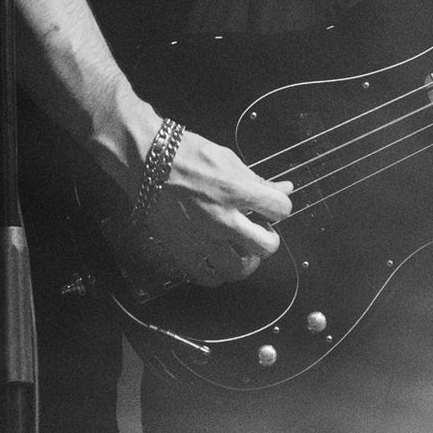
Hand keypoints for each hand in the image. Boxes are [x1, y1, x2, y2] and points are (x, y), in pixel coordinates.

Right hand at [139, 127, 293, 286]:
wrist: (148, 163)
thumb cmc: (187, 155)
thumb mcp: (229, 160)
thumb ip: (258, 180)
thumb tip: (284, 188)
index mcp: (237, 192)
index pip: (280, 210)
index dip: (280, 207)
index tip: (272, 206)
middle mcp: (222, 219)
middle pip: (266, 246)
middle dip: (268, 238)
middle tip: (260, 231)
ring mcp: (202, 239)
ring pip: (239, 269)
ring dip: (246, 259)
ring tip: (242, 249)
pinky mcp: (182, 251)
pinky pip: (208, 277)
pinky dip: (218, 273)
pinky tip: (219, 260)